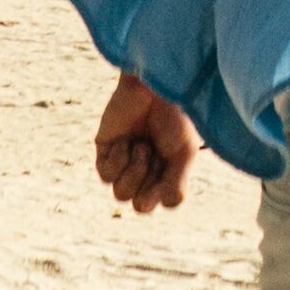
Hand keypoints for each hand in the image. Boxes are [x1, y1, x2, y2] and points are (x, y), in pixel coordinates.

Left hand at [94, 70, 200, 213]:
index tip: (169, 168)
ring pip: (120, 193)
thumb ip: (176, 183)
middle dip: (147, 182)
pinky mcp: (106, 149)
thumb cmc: (176, 115)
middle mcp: (146, 168)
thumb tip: (165, 205)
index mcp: (168, 168)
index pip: (164, 202)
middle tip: (154, 155)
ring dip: (134, 171)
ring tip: (141, 146)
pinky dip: (117, 160)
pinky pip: (105, 174)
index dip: (164, 193)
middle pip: (139, 204)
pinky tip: (125, 141)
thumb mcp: (184, 152)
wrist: (155, 84)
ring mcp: (124, 160)